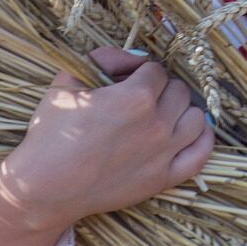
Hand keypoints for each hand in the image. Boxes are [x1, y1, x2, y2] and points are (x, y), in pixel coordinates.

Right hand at [0, 47, 214, 235]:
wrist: (44, 187)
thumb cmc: (52, 133)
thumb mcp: (68, 82)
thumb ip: (105, 58)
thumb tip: (136, 58)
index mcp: (136, 97)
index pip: (156, 70)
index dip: (140, 72)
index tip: (126, 80)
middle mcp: (158, 124)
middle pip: (179, 91)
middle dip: (161, 89)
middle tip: (140, 97)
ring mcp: (164, 153)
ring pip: (196, 118)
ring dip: (182, 110)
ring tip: (163, 113)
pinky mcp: (164, 179)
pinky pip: (201, 154)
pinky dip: (202, 139)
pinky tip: (191, 131)